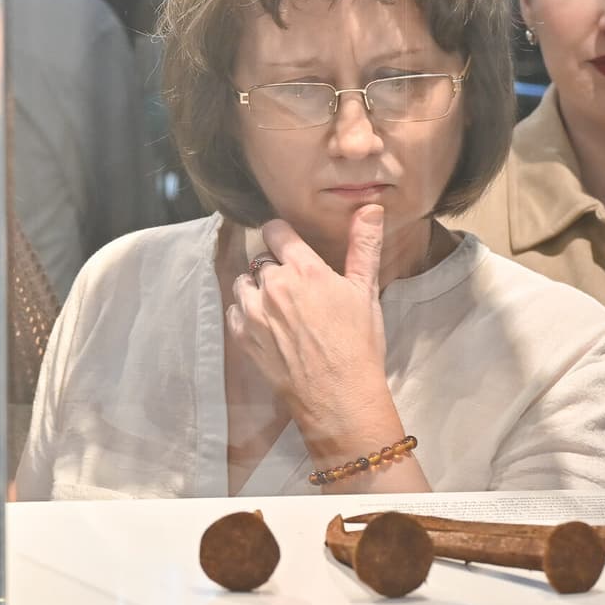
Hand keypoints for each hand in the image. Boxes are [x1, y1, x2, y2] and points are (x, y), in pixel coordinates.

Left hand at [226, 207, 396, 450]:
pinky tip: (267, 327)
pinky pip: (234, 311)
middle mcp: (273, 285)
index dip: (284, 236)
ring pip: (244, 284)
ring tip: (280, 308)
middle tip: (298, 290)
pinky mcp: (243, 337)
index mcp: (304, 268)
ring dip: (258, 290)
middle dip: (277, 268)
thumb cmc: (358, 344)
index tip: (291, 247)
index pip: (276, 231)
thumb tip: (369, 208)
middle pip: (262, 260)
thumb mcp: (366, 291)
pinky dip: (247, 314)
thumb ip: (364, 246)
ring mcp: (254, 312)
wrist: (339, 397)